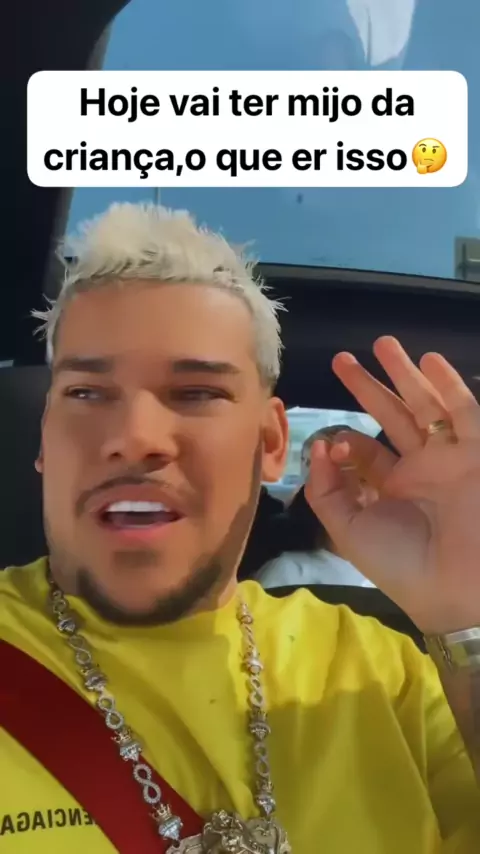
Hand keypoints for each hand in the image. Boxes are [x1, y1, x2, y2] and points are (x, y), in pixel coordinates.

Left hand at [305, 336, 479, 633]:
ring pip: (427, 406)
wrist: (456, 587)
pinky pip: (465, 413)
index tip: (331, 444)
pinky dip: (449, 386)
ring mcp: (452, 458)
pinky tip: (428, 361)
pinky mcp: (477, 453)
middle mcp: (421, 468)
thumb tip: (317, 446)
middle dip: (368, 387)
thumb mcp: (348, 529)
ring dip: (406, 374)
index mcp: (391, 488)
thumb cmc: (400, 562)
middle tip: (342, 359)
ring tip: (384, 344)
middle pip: (392, 417)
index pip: (365, 450)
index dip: (345, 440)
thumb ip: (326, 490)